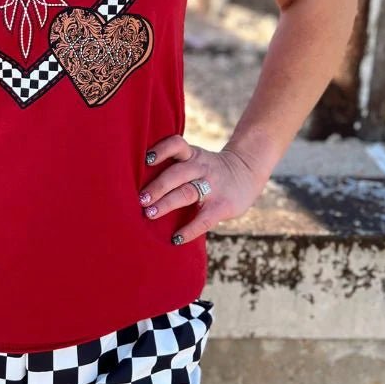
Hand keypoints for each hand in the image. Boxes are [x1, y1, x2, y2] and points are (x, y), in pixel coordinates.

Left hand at [139, 134, 269, 244]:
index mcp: (192, 155)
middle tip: (140, 199)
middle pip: (176, 174)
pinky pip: (204, 219)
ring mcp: (212, 186)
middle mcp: (201, 167)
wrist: (246, 171)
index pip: (176, 145)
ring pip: (187, 193)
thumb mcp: (195, 158)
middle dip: (157, 186)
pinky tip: (176, 238)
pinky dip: (189, 230)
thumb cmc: (208, 169)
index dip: (161, 150)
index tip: (146, 159)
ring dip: (166, 204)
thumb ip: (175, 166)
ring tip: (149, 213)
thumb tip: (138, 184)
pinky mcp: (222, 206)